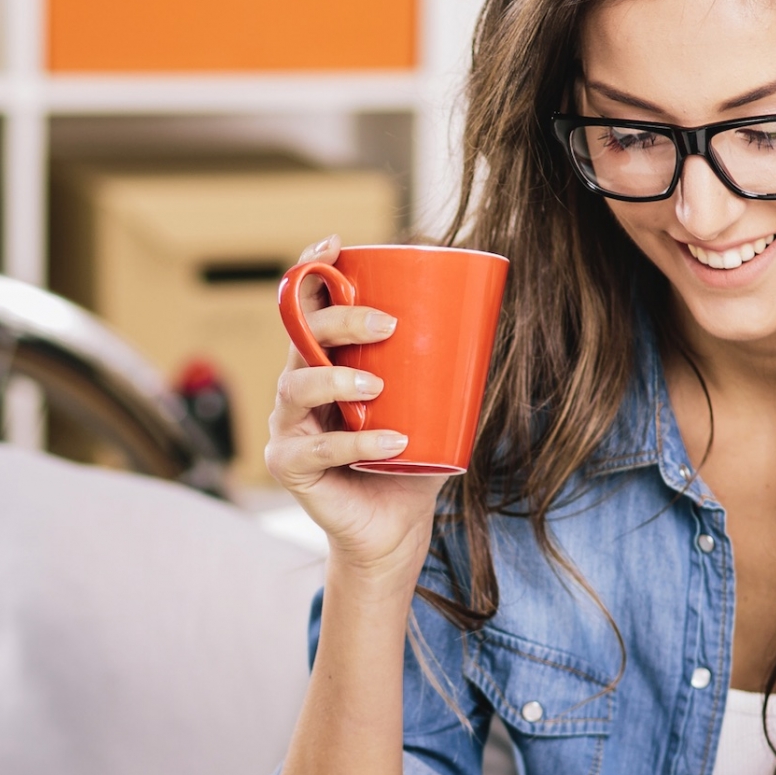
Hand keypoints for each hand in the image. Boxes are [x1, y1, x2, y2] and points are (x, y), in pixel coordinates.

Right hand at [266, 234, 443, 574]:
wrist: (395, 530)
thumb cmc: (410, 464)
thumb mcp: (431, 409)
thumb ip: (444, 371)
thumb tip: (487, 323)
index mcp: (324, 364)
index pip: (308, 308)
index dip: (312, 271)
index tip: (334, 244)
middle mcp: (297, 390)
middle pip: (301, 337)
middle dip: (340, 320)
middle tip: (389, 324)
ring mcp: (288, 428)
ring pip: (296, 387)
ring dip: (337, 379)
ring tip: (378, 387)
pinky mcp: (290, 467)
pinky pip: (317, 449)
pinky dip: (357, 444)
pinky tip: (392, 444)